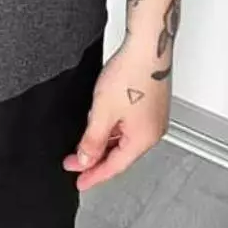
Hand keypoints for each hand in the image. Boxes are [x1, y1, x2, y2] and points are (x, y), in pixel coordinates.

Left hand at [63, 39, 171, 190]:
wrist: (148, 46)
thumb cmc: (132, 73)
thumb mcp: (102, 111)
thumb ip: (92, 140)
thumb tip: (86, 159)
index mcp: (143, 139)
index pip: (114, 166)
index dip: (93, 176)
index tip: (79, 182)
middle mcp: (153, 132)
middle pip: (120, 155)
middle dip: (95, 160)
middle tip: (73, 163)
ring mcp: (154, 118)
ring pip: (124, 140)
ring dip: (103, 144)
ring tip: (82, 145)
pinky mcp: (152, 105)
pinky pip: (129, 127)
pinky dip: (113, 131)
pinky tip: (100, 125)